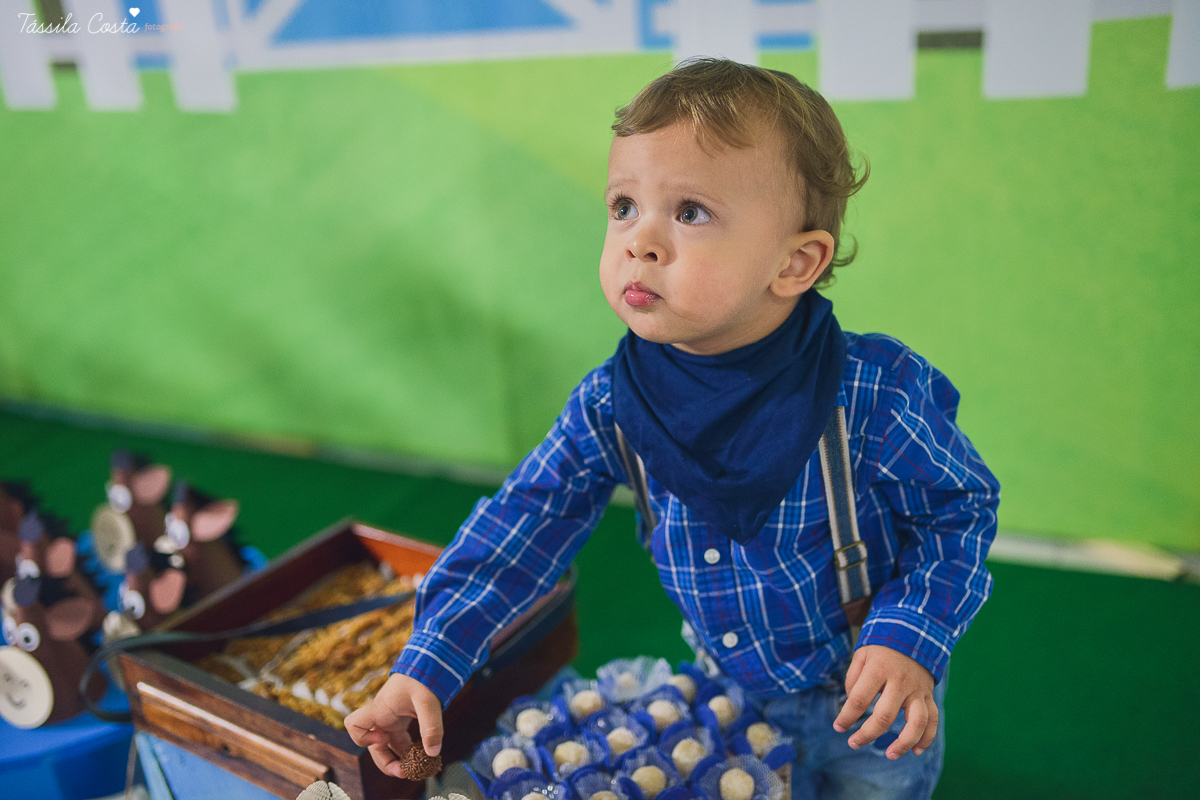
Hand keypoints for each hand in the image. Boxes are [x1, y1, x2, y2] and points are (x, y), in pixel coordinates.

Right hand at [345, 673, 443, 777]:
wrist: (428, 664)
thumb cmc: (423, 677)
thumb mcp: (428, 701)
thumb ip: (431, 726)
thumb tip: (433, 753)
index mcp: (380, 709)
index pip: (354, 725)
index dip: (363, 738)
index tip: (383, 738)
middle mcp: (381, 717)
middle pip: (373, 747)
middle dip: (387, 763)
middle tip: (406, 772)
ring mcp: (390, 720)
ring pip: (387, 748)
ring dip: (400, 760)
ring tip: (417, 769)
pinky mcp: (401, 722)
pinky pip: (400, 742)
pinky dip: (409, 752)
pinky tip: (423, 756)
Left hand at [832, 644, 937, 759]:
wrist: (913, 632)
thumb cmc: (881, 647)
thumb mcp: (861, 654)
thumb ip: (853, 679)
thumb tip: (852, 705)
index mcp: (879, 670)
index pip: (859, 699)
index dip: (846, 716)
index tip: (838, 727)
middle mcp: (900, 682)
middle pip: (884, 716)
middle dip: (866, 734)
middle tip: (853, 743)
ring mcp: (917, 690)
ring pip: (916, 722)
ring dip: (903, 742)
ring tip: (890, 755)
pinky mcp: (929, 695)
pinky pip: (932, 719)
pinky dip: (927, 737)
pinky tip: (916, 750)